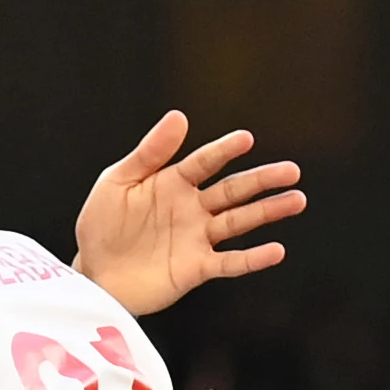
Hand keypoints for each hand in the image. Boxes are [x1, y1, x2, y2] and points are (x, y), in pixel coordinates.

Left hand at [70, 110, 306, 316]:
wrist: (93, 274)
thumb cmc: (102, 226)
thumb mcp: (117, 182)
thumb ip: (149, 153)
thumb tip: (178, 116)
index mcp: (173, 182)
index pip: (205, 162)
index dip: (225, 150)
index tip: (246, 139)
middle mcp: (191, 208)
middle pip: (233, 190)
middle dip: (262, 180)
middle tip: (291, 170)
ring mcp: (197, 238)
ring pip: (239, 221)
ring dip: (268, 212)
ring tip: (296, 200)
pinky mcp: (196, 268)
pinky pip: (229, 262)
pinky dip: (252, 259)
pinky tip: (276, 251)